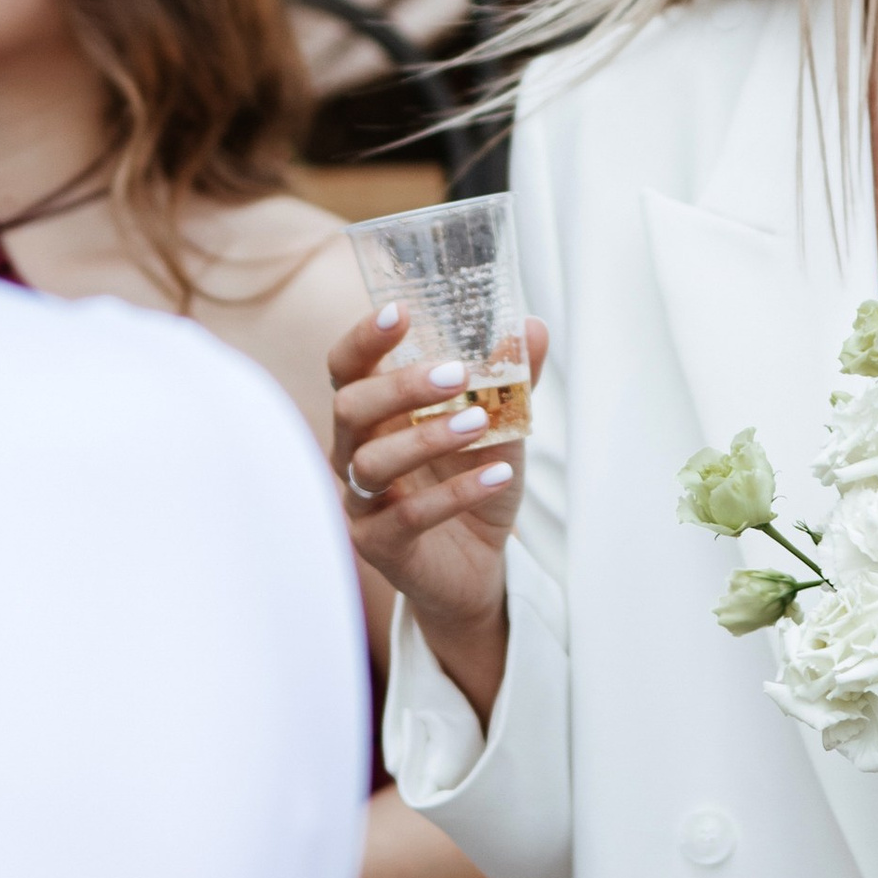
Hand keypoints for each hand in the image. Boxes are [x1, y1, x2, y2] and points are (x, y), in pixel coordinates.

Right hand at [328, 305, 549, 715]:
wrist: (480, 566)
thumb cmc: (474, 483)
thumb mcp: (502, 426)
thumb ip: (512, 379)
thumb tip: (531, 325)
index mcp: (373, 416)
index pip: (347, 368)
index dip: (364, 339)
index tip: (398, 311)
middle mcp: (354, 454)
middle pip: (350, 408)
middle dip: (399, 386)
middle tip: (456, 374)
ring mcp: (361, 502)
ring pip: (372, 463)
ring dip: (427, 438)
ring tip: (481, 423)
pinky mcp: (380, 546)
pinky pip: (408, 517)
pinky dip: (456, 493)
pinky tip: (498, 476)